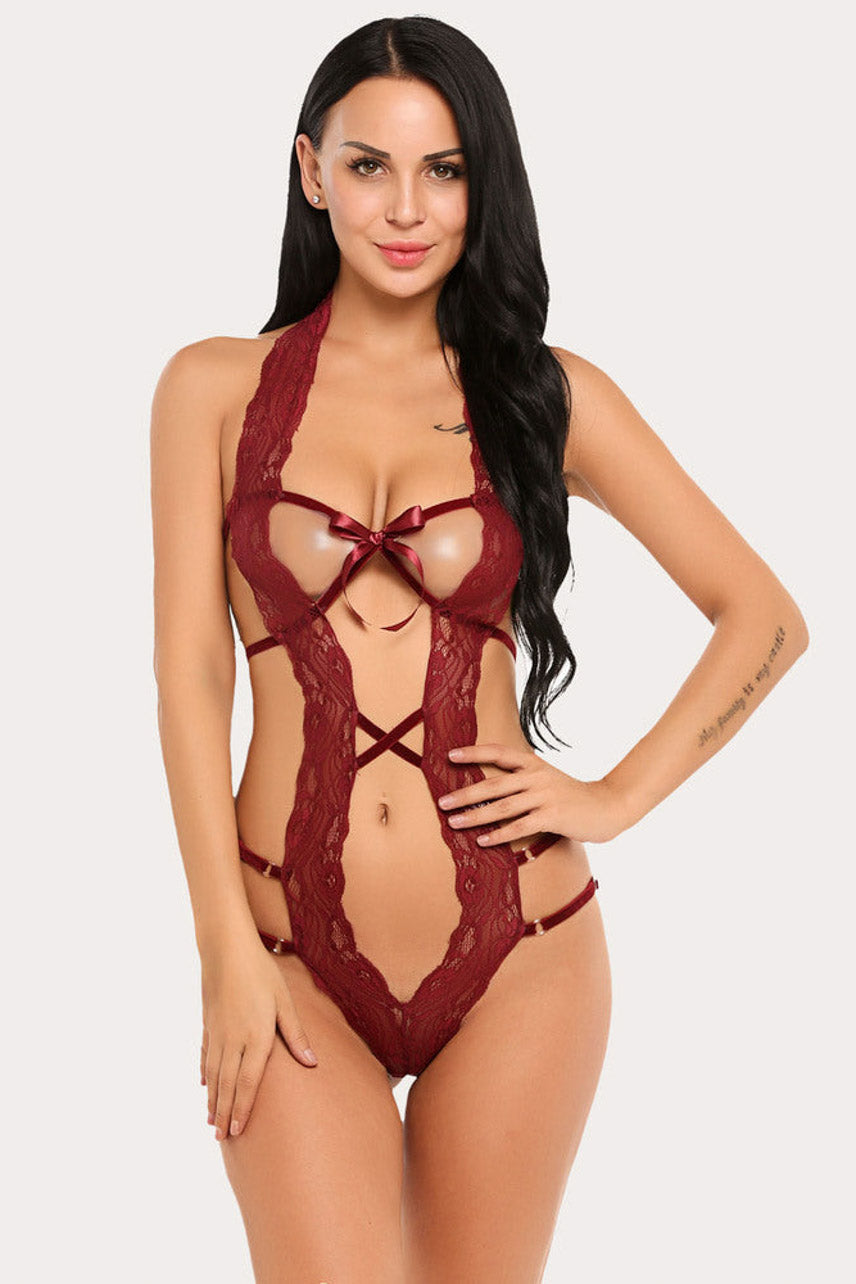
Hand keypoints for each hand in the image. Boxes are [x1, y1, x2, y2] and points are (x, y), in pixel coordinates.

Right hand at [199, 938, 317, 1140]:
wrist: (226, 948)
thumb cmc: (261, 971)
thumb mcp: (284, 1001)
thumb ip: (295, 1034)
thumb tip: (312, 1063)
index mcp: (256, 1037)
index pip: (248, 1083)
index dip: (243, 1109)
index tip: (239, 1132)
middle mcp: (233, 1040)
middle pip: (227, 1085)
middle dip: (224, 1113)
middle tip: (220, 1139)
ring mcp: (217, 1033)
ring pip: (213, 1074)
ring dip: (212, 1099)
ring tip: (211, 1121)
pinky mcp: (208, 1023)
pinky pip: (205, 1055)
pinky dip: (205, 1073)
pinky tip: (204, 1084)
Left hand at [438, 742, 627, 844]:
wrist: (608, 805)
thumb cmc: (572, 795)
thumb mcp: (547, 778)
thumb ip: (523, 780)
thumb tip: (488, 788)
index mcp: (533, 763)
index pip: (499, 753)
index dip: (474, 753)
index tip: (450, 755)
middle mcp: (536, 776)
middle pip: (493, 784)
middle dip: (465, 793)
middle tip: (442, 802)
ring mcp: (544, 796)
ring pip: (502, 807)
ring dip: (475, 816)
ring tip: (454, 822)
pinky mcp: (552, 816)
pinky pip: (520, 827)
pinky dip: (499, 835)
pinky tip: (482, 841)